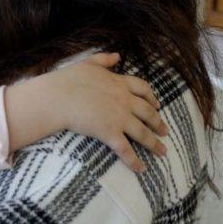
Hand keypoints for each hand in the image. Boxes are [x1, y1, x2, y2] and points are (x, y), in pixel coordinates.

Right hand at [5, 52, 165, 171]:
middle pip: (148, 113)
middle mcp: (124, 100)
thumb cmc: (69, 79)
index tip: (157, 104)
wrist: (57, 97)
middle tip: (165, 131)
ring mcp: (119, 117)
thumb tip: (117, 55)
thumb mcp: (88, 63)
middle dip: (158, 123)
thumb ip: (104, 59)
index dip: (152, 98)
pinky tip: (141, 169)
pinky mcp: (110, 133)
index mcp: (119, 83)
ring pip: (142, 132)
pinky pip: (125, 149)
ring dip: (154, 143)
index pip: (143, 89)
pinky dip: (134, 160)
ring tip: (162, 151)